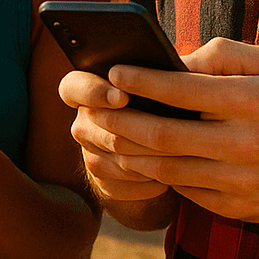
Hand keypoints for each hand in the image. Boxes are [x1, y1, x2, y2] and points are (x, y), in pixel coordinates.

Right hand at [59, 69, 172, 202]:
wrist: (160, 151)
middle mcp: (83, 123)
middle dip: (142, 131)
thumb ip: (157, 76)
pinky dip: (152, 182)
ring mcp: (90, 154)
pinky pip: (126, 185)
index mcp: (86, 89)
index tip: (121, 97)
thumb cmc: (166, 105)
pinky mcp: (103, 182)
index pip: (74, 87)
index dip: (94, 92)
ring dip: (154, 158)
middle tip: (176, 133)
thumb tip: (174, 73)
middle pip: (104, 129)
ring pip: (118, 159)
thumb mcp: (160, 86)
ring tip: (185, 154)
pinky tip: (174, 176)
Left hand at [70, 37, 258, 222]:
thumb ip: (219, 54)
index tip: (113, 71)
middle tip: (95, 109)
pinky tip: (137, 161)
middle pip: (165, 135)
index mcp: (253, 101)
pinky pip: (185, 191)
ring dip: (129, 153)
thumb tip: (170, 60)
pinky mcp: (239, 208)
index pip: (181, 90)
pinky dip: (156, 176)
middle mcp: (248, 144)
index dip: (141, 81)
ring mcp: (243, 182)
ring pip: (168, 169)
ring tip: (105, 136)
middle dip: (121, 121)